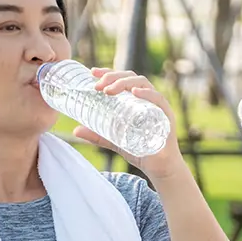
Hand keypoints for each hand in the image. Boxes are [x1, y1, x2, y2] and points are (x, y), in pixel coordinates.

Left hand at [72, 68, 189, 180]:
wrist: (158, 168)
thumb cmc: (140, 150)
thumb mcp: (114, 140)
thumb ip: (97, 135)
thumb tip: (75, 130)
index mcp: (137, 99)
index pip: (123, 78)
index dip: (109, 72)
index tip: (92, 72)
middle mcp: (148, 98)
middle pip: (132, 77)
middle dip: (113, 77)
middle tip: (97, 86)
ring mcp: (158, 106)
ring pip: (143, 84)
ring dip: (124, 83)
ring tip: (109, 90)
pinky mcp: (166, 116)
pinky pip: (158, 99)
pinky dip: (147, 94)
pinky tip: (134, 93)